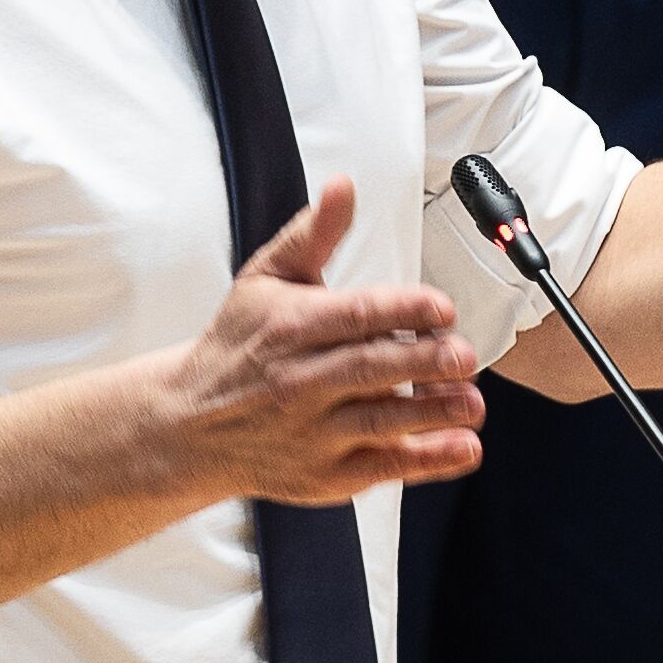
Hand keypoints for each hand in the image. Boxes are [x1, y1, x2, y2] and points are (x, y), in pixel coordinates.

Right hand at [161, 177, 484, 505]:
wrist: (189, 425)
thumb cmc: (238, 345)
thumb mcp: (265, 278)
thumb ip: (313, 233)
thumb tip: (343, 187)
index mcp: (290, 327)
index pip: (355, 314)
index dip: (405, 310)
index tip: (442, 308)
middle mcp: (299, 380)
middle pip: (370, 368)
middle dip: (425, 362)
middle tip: (464, 354)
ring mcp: (312, 432)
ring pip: (381, 421)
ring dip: (434, 413)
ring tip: (473, 403)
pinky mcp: (323, 474)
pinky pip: (382, 467)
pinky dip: (426, 460)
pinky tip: (463, 447)